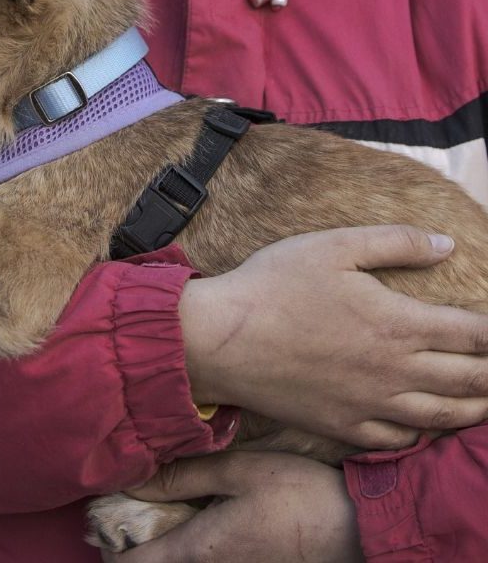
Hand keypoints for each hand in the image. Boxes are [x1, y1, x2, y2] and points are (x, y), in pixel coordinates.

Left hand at [98, 451, 362, 561]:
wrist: (358, 530)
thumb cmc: (300, 494)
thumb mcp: (241, 471)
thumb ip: (186, 475)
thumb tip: (137, 478)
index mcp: (200, 552)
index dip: (109, 545)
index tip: (101, 517)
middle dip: (131, 549)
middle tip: (125, 516)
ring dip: (159, 553)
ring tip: (157, 519)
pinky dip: (187, 554)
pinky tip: (195, 526)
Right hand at [179, 225, 487, 449]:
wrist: (223, 338)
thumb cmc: (275, 285)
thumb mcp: (335, 246)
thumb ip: (396, 242)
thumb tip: (446, 244)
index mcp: (397, 323)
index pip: (471, 334)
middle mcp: (394, 371)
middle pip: (466, 380)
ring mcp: (369, 405)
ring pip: (440, 417)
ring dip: (473, 410)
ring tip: (486, 403)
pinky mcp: (342, 426)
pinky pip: (397, 442)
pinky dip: (423, 436)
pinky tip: (426, 427)